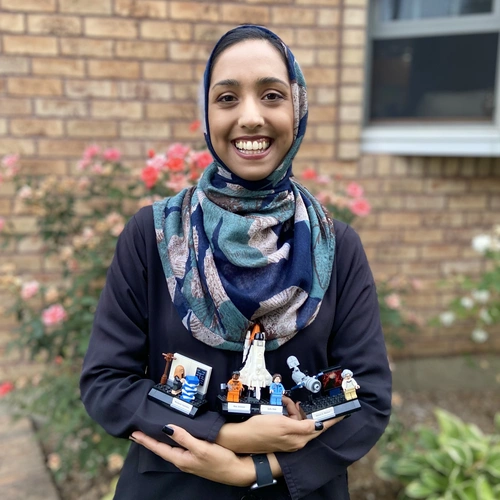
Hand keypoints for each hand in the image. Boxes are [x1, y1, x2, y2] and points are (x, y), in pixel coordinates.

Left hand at [130, 426, 254, 486]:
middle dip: (149, 441)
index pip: (159, 448)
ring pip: (169, 449)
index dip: (146, 441)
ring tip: (150, 434)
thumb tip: (166, 428)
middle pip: (161, 449)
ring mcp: (189, 460)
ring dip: (159, 441)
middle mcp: (182, 460)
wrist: (237, 471)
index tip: (134, 434)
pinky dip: (171, 441)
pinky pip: (178, 448)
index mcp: (181, 459)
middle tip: (136, 434)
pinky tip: (173, 438)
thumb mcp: (201, 448)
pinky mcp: (196, 457)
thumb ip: (184, 438)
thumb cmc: (220, 460)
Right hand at [216, 411, 343, 453]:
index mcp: (299, 438)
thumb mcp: (282, 424)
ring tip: (283, 402)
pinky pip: (290, 422)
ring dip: (292, 409)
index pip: (320, 428)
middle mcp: (296, 440)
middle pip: (308, 422)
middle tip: (294, 402)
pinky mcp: (281, 435)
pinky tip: (280, 407)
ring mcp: (289, 439)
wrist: (242, 437)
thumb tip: (318, 425)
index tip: (342, 414)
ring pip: (298, 420)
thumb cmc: (261, 429)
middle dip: (303, 409)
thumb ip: (302, 425)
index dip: (331, 420)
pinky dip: (287, 413)